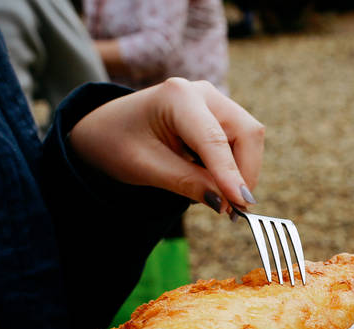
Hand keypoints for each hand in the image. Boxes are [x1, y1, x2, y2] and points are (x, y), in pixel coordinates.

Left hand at [69, 77, 264, 214]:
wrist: (105, 130)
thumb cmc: (117, 143)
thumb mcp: (145, 167)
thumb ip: (186, 182)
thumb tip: (225, 203)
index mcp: (177, 97)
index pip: (214, 139)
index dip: (230, 174)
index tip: (240, 204)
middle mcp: (202, 92)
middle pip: (246, 133)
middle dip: (244, 173)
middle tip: (231, 210)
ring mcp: (214, 102)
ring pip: (248, 140)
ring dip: (240, 172)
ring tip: (217, 198)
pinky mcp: (219, 116)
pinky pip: (240, 144)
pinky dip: (234, 168)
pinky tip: (212, 182)